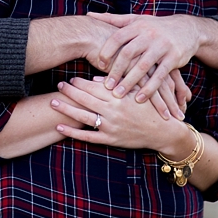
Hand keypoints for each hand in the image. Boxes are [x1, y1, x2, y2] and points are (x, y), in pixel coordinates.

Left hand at [49, 77, 197, 156]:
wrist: (164, 131)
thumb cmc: (151, 108)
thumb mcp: (138, 92)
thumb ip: (118, 84)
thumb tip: (94, 79)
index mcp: (120, 97)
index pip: (95, 87)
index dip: (81, 83)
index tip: (71, 79)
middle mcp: (113, 110)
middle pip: (85, 99)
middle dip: (70, 92)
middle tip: (58, 85)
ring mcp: (111, 126)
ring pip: (82, 116)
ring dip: (65, 109)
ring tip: (52, 101)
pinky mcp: (110, 139)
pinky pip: (87, 136)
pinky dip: (72, 132)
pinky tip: (58, 126)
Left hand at [87, 13, 202, 118]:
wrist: (188, 29)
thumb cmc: (155, 27)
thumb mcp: (136, 20)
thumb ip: (113, 20)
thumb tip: (89, 14)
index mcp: (138, 26)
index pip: (118, 37)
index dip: (107, 51)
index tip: (98, 64)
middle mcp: (150, 35)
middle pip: (129, 53)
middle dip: (116, 71)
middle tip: (106, 86)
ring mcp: (163, 46)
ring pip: (143, 66)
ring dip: (130, 82)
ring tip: (118, 95)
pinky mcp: (174, 58)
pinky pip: (160, 75)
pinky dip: (149, 88)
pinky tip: (139, 98)